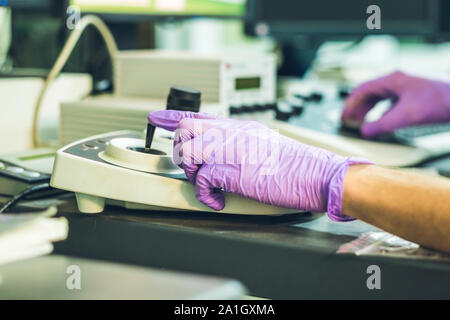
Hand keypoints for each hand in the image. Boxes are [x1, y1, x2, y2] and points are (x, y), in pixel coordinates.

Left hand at [148, 110, 372, 220]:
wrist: (315, 174)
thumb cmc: (295, 163)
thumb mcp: (265, 142)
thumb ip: (241, 142)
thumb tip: (225, 150)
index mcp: (238, 126)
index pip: (198, 115)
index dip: (172, 116)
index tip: (156, 118)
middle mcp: (230, 133)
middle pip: (186, 129)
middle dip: (180, 149)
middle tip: (192, 167)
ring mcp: (229, 150)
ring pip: (188, 152)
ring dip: (191, 172)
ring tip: (208, 184)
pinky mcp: (231, 171)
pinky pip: (200, 180)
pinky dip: (204, 195)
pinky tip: (217, 200)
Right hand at [342, 71, 449, 137]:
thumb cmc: (441, 102)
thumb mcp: (407, 116)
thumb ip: (383, 125)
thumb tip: (364, 131)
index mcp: (393, 80)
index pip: (363, 90)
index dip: (350, 103)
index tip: (343, 116)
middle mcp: (398, 81)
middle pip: (369, 93)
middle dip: (357, 107)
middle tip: (348, 120)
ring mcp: (406, 87)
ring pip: (379, 97)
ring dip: (368, 109)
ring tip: (360, 121)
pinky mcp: (413, 95)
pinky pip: (390, 102)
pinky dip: (380, 111)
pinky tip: (381, 121)